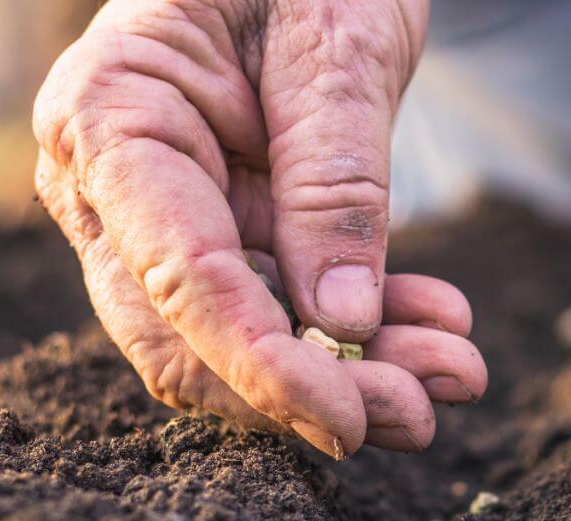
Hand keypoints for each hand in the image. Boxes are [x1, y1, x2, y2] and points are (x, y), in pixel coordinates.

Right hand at [32, 0, 485, 457]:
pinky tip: (439, 326)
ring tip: (457, 371)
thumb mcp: (336, 49)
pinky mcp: (231, 234)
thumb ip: (334, 182)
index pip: (178, 277)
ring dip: (355, 374)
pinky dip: (367, 331)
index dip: (262, 366)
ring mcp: (171, 218)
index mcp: (112, 117)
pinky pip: (288, 311)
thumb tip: (342, 325)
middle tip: (422, 413)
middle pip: (193, 340)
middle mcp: (118, 186)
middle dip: (311, 392)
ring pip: (246, 342)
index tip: (349, 420)